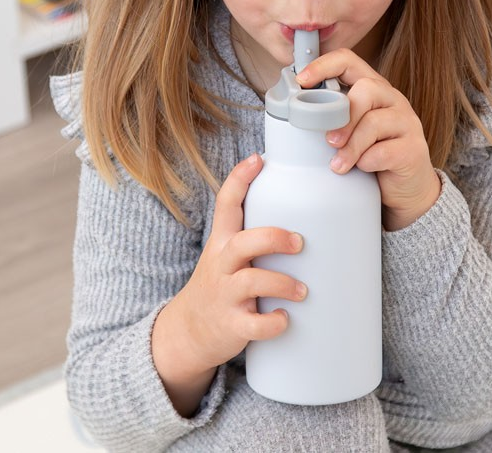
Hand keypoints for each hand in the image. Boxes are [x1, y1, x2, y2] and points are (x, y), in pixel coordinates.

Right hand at [171, 154, 307, 372]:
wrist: (188, 332)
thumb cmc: (220, 285)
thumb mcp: (226, 254)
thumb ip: (253, 235)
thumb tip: (301, 210)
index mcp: (222, 243)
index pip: (226, 205)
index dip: (240, 179)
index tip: (258, 159)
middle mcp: (221, 265)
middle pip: (244, 243)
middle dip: (274, 238)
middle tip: (300, 243)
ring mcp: (224, 295)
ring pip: (252, 281)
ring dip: (283, 284)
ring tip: (302, 290)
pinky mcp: (230, 325)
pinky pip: (254, 324)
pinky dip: (272, 322)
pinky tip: (284, 319)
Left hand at [296, 49, 440, 230]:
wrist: (406, 188)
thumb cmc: (371, 155)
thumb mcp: (349, 132)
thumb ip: (330, 119)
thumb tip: (296, 115)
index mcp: (372, 88)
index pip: (349, 61)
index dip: (323, 65)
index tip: (303, 80)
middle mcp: (392, 99)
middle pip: (366, 89)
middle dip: (342, 116)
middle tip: (329, 140)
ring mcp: (406, 122)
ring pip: (374, 122)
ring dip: (351, 146)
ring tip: (338, 164)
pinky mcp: (413, 149)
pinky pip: (385, 151)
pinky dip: (367, 163)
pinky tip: (363, 170)